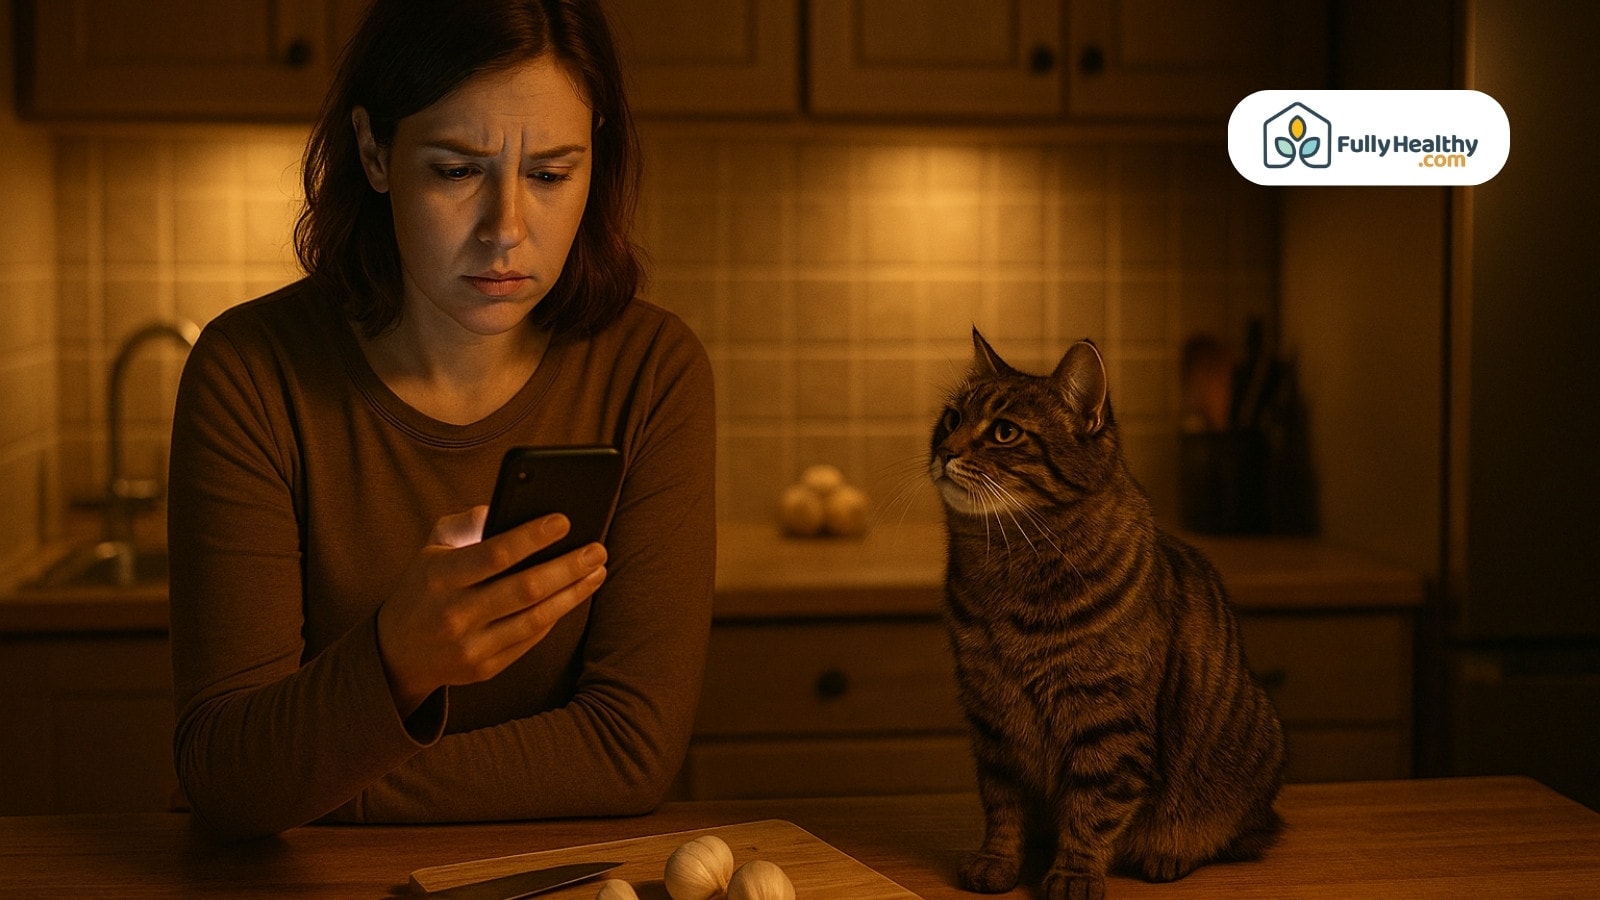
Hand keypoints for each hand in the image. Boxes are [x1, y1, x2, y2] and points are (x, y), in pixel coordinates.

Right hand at [374, 505, 607, 715]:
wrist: (395, 654)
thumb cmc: (424, 589)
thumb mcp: (431, 550)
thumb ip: (464, 524)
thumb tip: (503, 507)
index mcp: (440, 576)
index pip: (495, 553)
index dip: (533, 537)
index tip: (564, 520)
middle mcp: (455, 614)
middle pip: (525, 588)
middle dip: (568, 566)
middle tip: (598, 549)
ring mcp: (471, 646)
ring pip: (536, 618)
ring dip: (573, 593)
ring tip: (596, 571)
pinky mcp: (485, 669)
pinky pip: (531, 639)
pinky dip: (556, 614)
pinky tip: (573, 594)